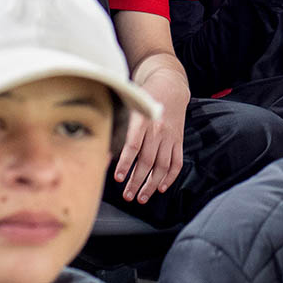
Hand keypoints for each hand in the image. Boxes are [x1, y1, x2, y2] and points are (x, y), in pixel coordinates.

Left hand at [113, 61, 186, 202]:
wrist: (170, 85)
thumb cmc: (144, 96)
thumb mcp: (129, 104)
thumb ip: (118, 123)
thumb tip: (103, 148)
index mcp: (142, 120)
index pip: (133, 145)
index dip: (125, 163)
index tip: (118, 178)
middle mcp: (157, 129)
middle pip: (147, 161)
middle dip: (137, 181)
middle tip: (128, 196)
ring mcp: (170, 136)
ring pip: (162, 165)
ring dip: (152, 184)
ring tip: (142, 197)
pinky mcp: (179, 140)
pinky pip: (177, 162)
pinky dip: (171, 176)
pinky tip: (162, 187)